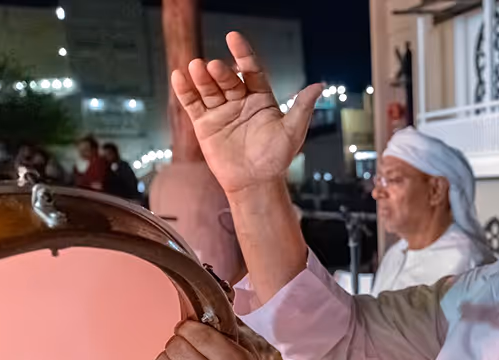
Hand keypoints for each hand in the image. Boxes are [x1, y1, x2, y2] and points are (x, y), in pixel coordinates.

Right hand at [171, 31, 323, 194]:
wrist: (255, 183)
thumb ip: (302, 107)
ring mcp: (221, 111)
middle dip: (221, 73)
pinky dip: (185, 90)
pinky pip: (192, 104)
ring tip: (196, 66)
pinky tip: (179, 76)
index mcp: (261, 98)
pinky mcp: (204, 123)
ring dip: (202, 77)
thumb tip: (319, 85)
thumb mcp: (293, 131)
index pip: (251, 71)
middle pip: (228, 80)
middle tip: (214, 66)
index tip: (234, 37)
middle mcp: (240, 101)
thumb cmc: (276, 159)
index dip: (243, 54)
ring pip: (209, 89)